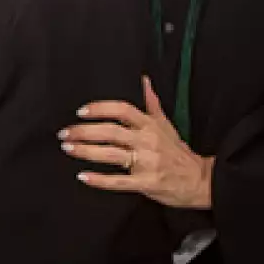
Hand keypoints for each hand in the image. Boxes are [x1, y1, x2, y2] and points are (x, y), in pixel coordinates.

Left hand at [62, 78, 213, 208]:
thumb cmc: (178, 152)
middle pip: (111, 131)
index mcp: (150, 125)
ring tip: (68, 148)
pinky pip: (119, 181)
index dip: (100, 108)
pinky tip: (83, 177)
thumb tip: (144, 81)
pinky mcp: (146, 183)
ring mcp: (147, 162)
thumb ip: (151, 103)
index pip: (122, 110)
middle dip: (84, 131)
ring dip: (86, 151)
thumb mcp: (166, 124)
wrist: (200, 180)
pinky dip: (100, 180)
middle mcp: (147, 141)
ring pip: (111, 154)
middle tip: (64, 133)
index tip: (81, 111)